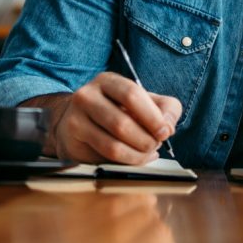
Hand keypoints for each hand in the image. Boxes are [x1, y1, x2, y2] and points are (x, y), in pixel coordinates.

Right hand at [30, 73, 182, 164]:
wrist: (78, 121)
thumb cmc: (118, 110)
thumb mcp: (145, 102)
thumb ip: (166, 109)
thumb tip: (168, 127)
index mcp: (108, 81)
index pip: (131, 95)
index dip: (152, 116)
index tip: (165, 131)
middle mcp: (87, 95)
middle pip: (122, 123)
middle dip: (146, 139)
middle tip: (156, 144)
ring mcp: (76, 118)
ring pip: (113, 144)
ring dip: (138, 154)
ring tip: (148, 152)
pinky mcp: (73, 139)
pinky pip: (105, 156)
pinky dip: (128, 160)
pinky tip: (136, 157)